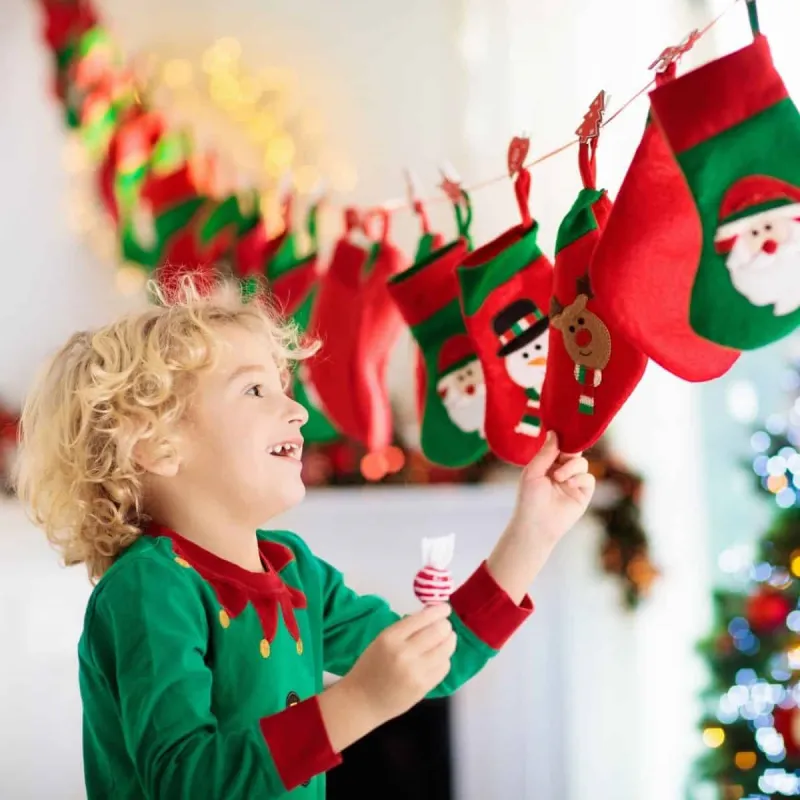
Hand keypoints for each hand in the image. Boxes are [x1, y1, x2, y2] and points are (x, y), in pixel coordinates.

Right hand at [339, 603, 455, 723]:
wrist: (362, 701)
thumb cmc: (370, 667)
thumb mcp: (382, 640)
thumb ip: (406, 629)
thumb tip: (431, 615)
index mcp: (390, 637)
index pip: (422, 618)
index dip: (438, 611)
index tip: (445, 608)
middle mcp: (404, 653)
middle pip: (439, 631)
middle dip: (445, 626)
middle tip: (445, 626)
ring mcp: (416, 671)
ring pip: (446, 649)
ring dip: (449, 641)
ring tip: (446, 640)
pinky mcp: (424, 687)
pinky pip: (444, 667)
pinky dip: (444, 659)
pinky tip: (438, 658)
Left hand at [513, 430, 594, 543]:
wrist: (535, 525)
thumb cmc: (529, 499)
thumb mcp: (533, 471)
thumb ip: (546, 453)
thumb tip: (554, 432)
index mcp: (548, 464)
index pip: (559, 446)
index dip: (563, 439)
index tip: (565, 431)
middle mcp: (562, 471)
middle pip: (574, 452)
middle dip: (570, 452)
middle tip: (563, 456)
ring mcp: (573, 482)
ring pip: (582, 463)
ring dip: (571, 467)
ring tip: (558, 478)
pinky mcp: (583, 494)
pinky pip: (588, 478)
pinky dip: (579, 478)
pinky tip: (568, 484)